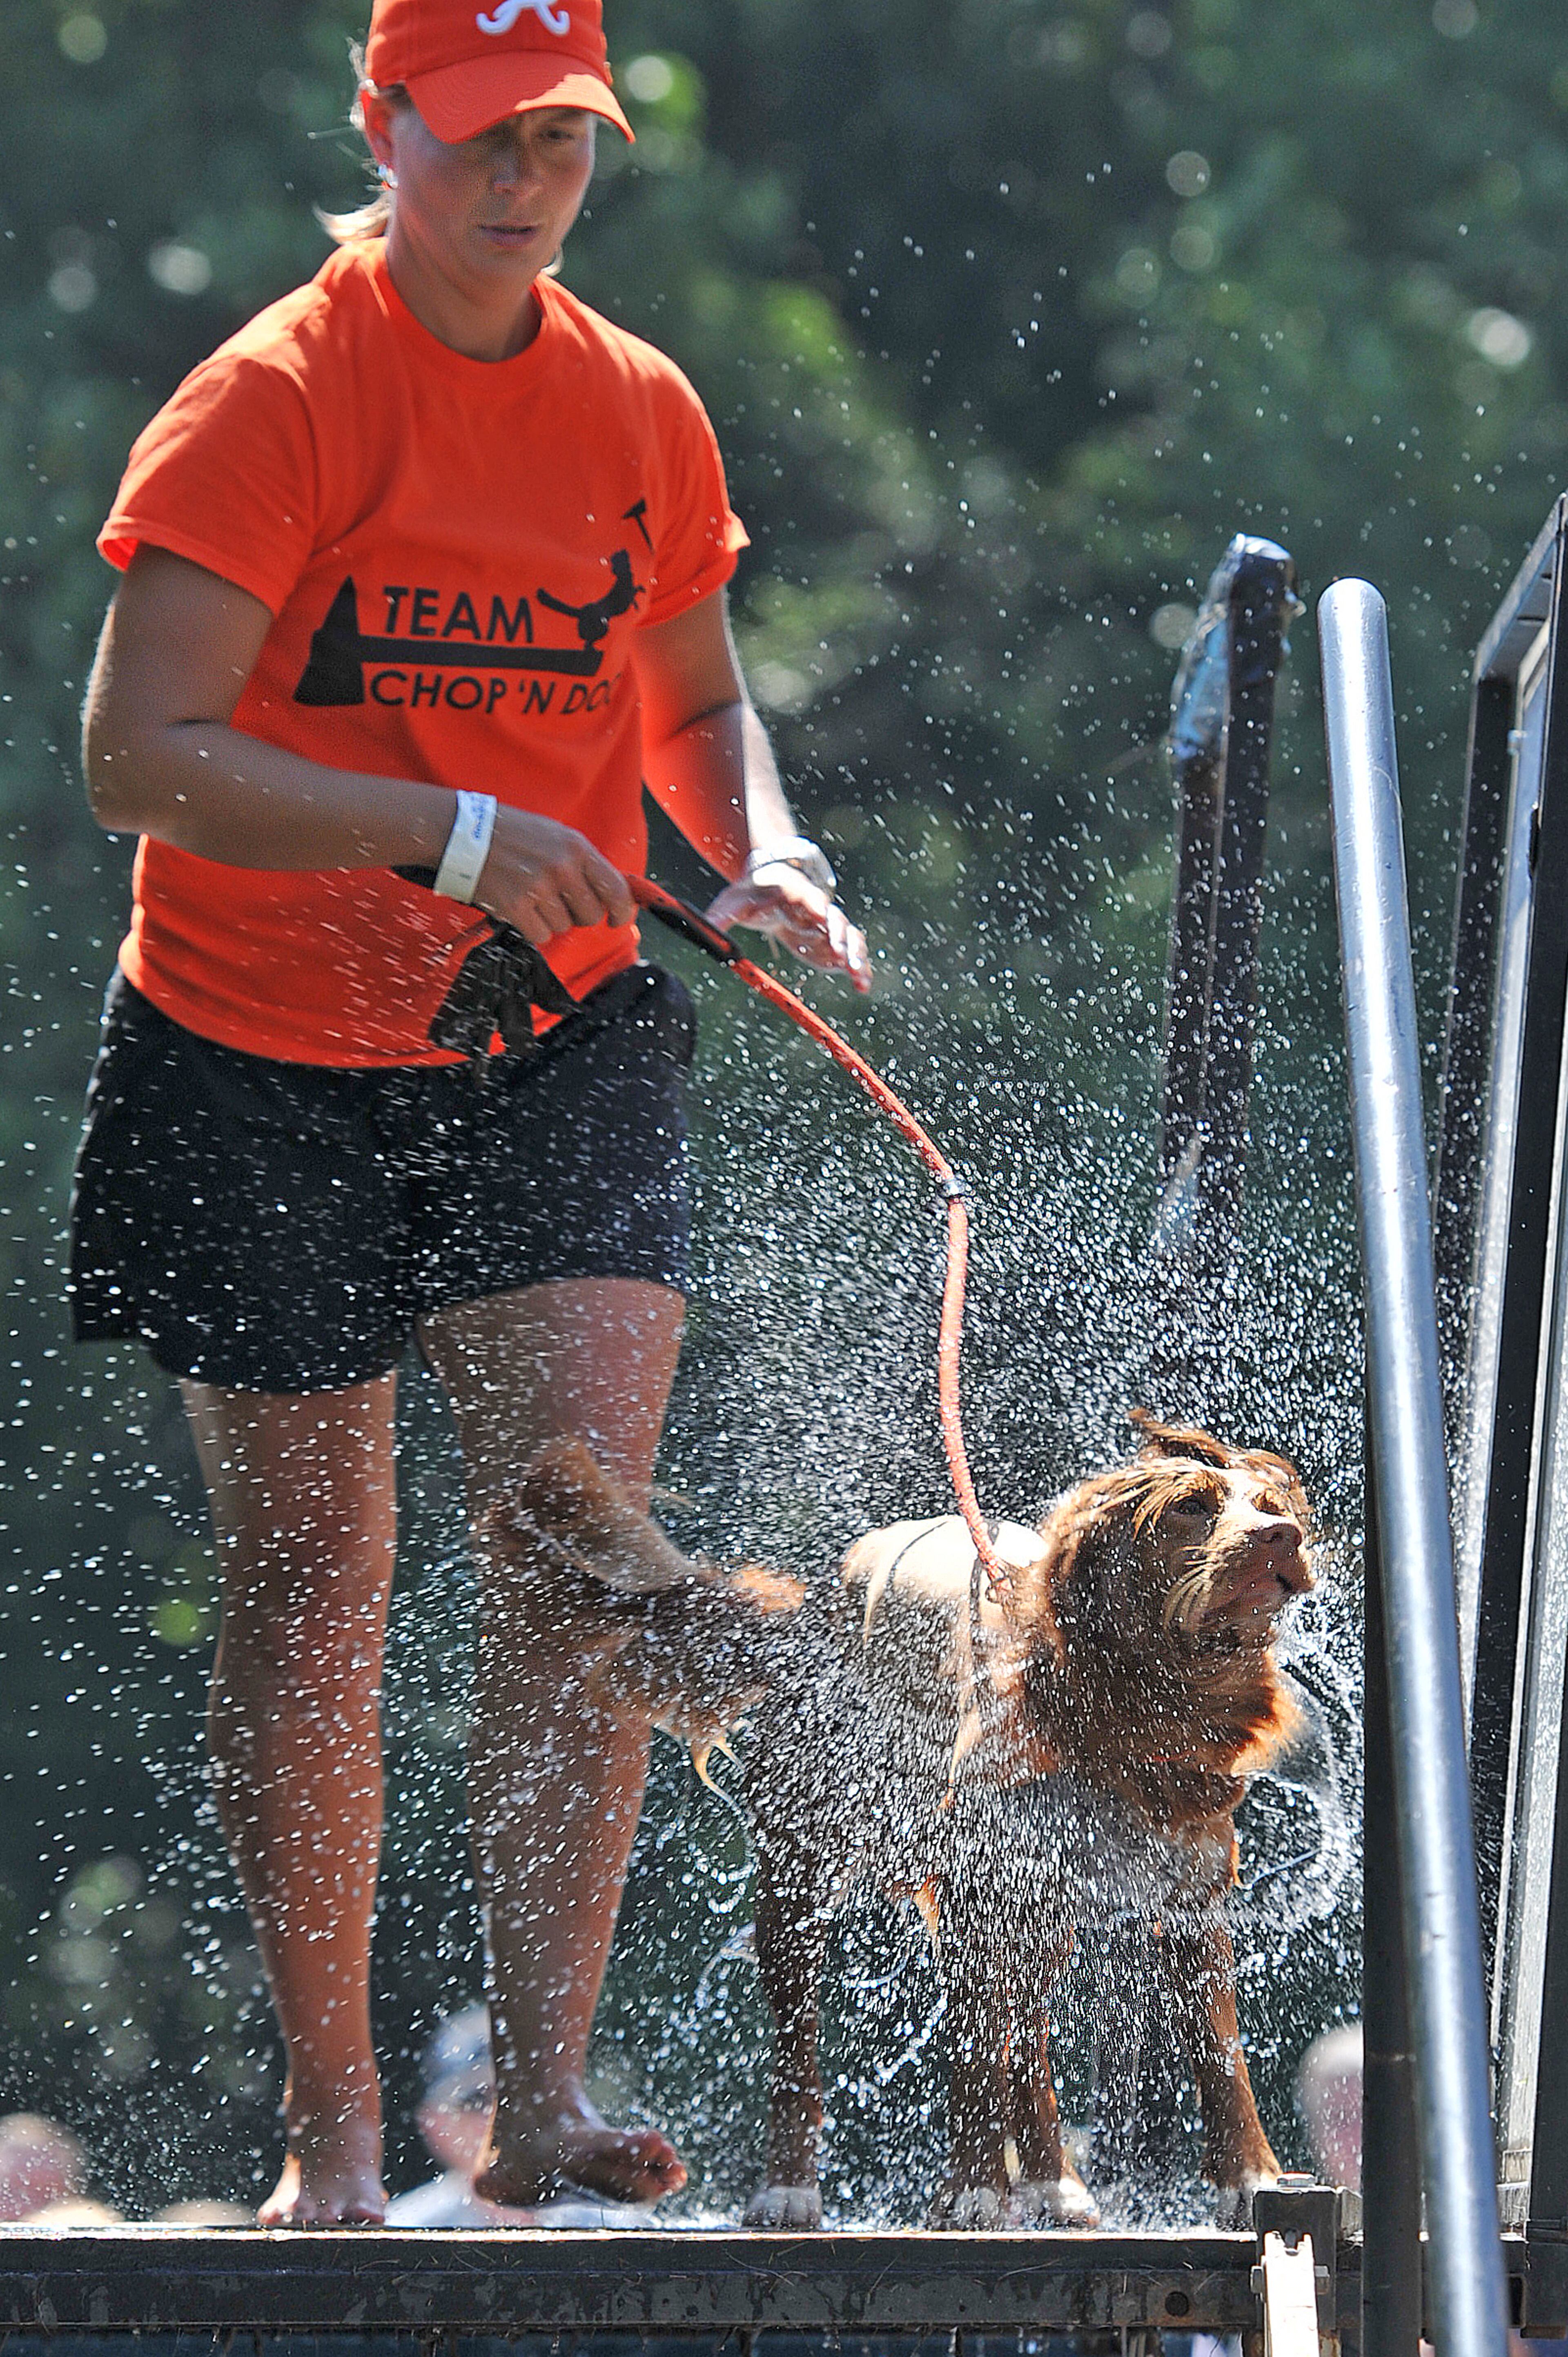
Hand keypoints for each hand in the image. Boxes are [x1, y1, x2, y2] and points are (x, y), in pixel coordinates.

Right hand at [474, 807, 635, 946]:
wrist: (462, 835)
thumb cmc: (510, 834)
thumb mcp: (555, 835)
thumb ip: (582, 862)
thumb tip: (610, 892)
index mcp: (577, 848)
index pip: (616, 888)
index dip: (622, 910)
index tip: (617, 919)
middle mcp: (562, 868)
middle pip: (591, 915)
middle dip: (579, 915)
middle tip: (559, 902)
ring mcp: (539, 888)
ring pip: (563, 927)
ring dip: (550, 919)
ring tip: (531, 896)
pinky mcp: (516, 907)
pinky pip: (540, 935)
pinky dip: (532, 928)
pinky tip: (520, 907)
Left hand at [704, 869, 871, 992]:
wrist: (771, 887)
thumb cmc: (752, 894)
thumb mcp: (734, 902)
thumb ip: (721, 916)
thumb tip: (701, 928)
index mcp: (795, 893)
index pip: (809, 897)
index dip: (816, 906)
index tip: (821, 915)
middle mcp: (817, 908)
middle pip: (835, 919)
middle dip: (840, 936)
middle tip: (841, 954)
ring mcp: (827, 926)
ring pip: (849, 938)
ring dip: (855, 955)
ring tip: (858, 977)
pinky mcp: (831, 943)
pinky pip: (850, 954)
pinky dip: (857, 968)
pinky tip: (862, 986)